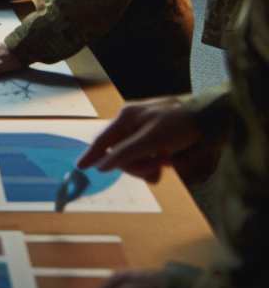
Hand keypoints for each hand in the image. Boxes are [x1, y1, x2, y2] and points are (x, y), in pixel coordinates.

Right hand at [75, 97, 200, 182]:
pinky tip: (165, 163)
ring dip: (147, 165)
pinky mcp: (155, 136)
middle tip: (154, 170)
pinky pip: (146, 154)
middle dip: (136, 165)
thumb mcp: (151, 141)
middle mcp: (131, 122)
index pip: (104, 140)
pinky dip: (154, 162)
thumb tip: (102, 165)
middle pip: (121, 152)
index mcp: (126, 117)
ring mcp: (143, 129)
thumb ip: (126, 153)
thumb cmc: (179, 124)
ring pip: (134, 156)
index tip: (80, 166)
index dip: (92, 154)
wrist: (207, 117)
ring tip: (163, 165)